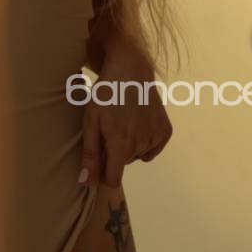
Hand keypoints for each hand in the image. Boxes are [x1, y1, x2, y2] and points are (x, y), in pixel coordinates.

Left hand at [79, 36, 172, 188]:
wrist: (132, 69)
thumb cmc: (105, 94)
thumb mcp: (91, 121)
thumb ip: (90, 154)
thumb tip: (86, 183)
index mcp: (121, 144)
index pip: (113, 179)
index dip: (103, 172)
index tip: (99, 158)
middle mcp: (141, 144)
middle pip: (124, 164)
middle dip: (114, 152)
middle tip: (109, 127)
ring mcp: (156, 138)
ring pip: (136, 156)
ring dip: (129, 145)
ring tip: (123, 120)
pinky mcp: (166, 132)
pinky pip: (151, 149)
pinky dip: (144, 141)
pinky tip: (138, 122)